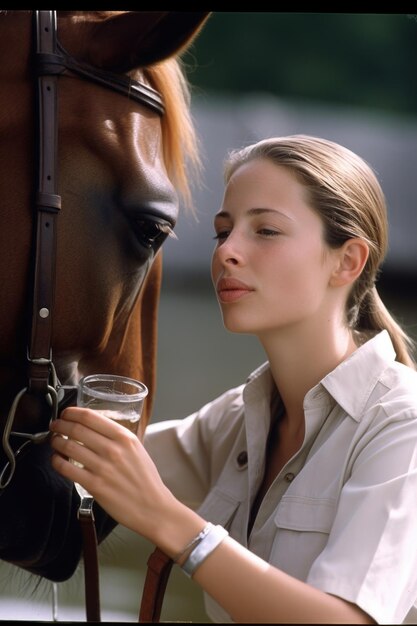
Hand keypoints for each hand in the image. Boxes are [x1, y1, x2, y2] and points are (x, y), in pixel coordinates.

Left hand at [49, 407, 175, 541]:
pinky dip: (56, 461)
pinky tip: (57, 459)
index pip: (90, 417)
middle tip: (55, 425)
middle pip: (76, 429)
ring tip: (54, 441)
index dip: (72, 412)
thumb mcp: (137, 448)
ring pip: (68, 447)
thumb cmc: (145, 479)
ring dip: (56, 441)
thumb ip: (117, 437)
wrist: (153, 507)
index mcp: (124, 437)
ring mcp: (102, 468)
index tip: (66, 413)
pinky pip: (66, 469)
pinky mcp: (94, 486)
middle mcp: (113, 449)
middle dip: (60, 425)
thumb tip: (94, 427)